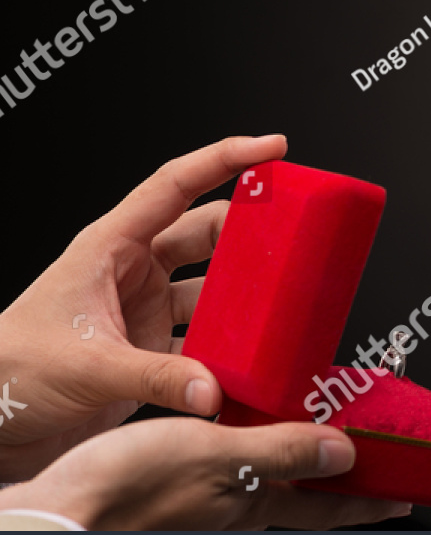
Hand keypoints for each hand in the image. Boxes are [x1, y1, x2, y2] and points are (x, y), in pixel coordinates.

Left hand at [0, 134, 286, 479]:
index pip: (175, 185)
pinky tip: (255, 357)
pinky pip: (207, 338)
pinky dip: (232, 346)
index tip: (273, 147)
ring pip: (214, 288)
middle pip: (208, 234)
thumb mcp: (84, 366)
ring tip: (284, 304)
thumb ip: (156, 376)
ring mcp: (145, 310)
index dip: (225, 158)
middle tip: (297, 237)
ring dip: (246, 298)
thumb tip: (215, 387)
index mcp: (110, 248)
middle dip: (252, 232)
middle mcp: (133, 272)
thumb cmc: (8, 375)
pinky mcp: (153, 350)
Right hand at [0, 417, 409, 529]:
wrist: (56, 519)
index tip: (407, 499)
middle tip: (368, 470)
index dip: (370, 502)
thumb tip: (347, 455)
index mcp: (252, 507)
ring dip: (293, 472)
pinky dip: (245, 462)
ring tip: (311, 445)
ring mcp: (200, 515)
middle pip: (302, 503)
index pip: (329, 509)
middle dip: (337, 489)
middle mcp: (232, 517)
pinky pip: (225, 482)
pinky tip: (235, 442)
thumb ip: (282, 452)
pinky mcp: (168, 503)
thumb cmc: (126, 488)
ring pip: (263, 492)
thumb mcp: (217, 454)